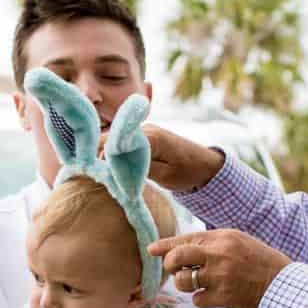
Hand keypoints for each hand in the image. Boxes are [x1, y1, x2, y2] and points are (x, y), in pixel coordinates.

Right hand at [97, 125, 223, 190]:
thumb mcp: (164, 175)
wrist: (206, 166)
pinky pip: (124, 144)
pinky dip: (116, 156)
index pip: (114, 142)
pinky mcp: (145, 138)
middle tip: (101, 178)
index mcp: (150, 137)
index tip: (101, 175)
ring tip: (107, 176)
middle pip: (110, 138)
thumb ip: (139, 169)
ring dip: (108, 157)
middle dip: (101, 157)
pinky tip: (115, 171)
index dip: (103, 158)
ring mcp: (144, 132)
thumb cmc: (188, 172)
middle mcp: (145, 129)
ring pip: (115, 141)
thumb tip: (113, 165)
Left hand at [148, 229, 291, 307]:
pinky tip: (213, 296)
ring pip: (183, 281)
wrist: (282, 284)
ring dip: (186, 284)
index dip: (164, 245)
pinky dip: (201, 299)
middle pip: (177, 258)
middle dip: (170, 264)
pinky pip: (197, 299)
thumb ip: (212, 243)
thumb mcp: (238, 241)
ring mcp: (220, 276)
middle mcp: (218, 254)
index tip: (151, 249)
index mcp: (222, 237)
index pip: (185, 239)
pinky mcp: (223, 297)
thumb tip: (182, 248)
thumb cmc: (259, 262)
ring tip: (198, 283)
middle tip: (177, 270)